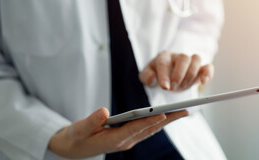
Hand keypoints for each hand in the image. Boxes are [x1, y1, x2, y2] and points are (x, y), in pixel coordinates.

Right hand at [48, 108, 187, 158]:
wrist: (73, 149)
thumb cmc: (76, 138)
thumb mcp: (79, 129)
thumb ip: (91, 121)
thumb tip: (104, 111)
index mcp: (113, 140)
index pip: (133, 130)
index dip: (148, 122)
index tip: (163, 114)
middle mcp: (124, 142)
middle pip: (149, 130)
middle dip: (167, 120)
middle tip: (185, 111)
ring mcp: (127, 141)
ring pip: (150, 130)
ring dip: (166, 121)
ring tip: (181, 111)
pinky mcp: (127, 138)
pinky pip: (146, 130)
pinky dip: (157, 122)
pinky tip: (165, 116)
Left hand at [139, 51, 213, 90]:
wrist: (166, 78)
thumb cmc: (156, 75)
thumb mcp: (146, 76)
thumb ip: (146, 76)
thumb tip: (153, 78)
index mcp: (163, 56)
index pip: (164, 62)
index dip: (165, 75)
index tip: (165, 87)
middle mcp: (177, 56)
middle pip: (183, 58)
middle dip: (179, 74)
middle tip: (174, 87)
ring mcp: (190, 61)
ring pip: (196, 58)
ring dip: (192, 74)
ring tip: (185, 86)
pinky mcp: (199, 69)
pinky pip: (207, 67)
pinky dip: (208, 73)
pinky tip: (204, 81)